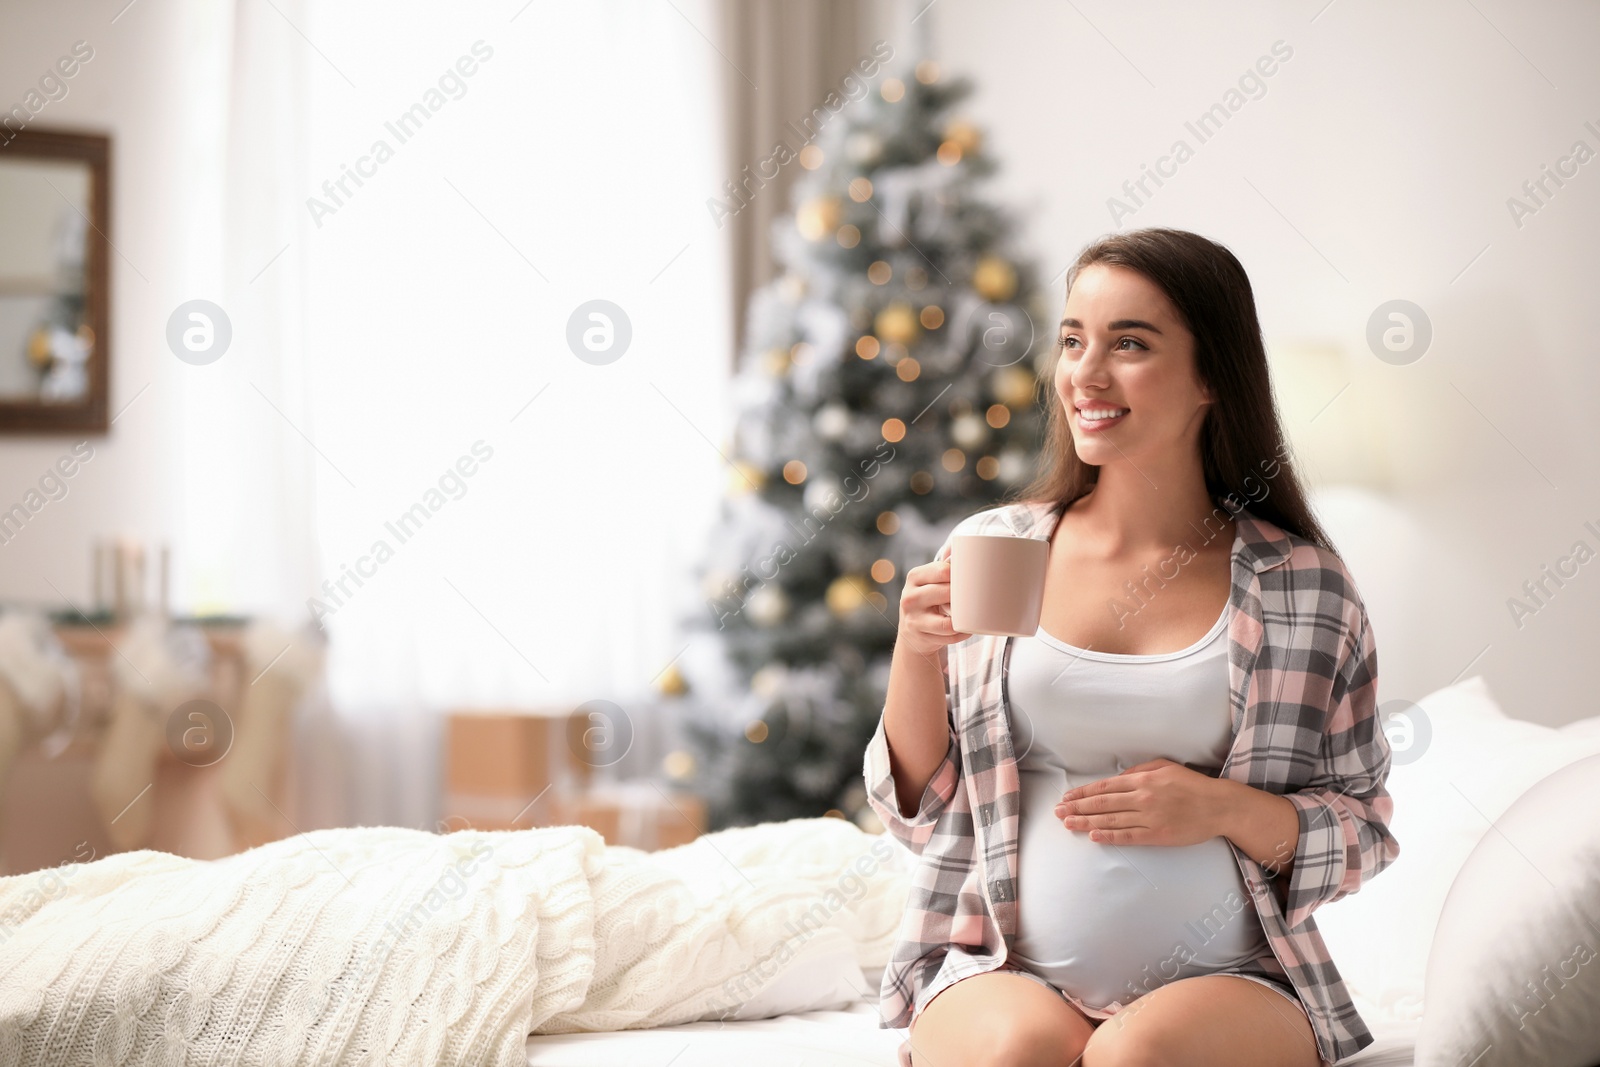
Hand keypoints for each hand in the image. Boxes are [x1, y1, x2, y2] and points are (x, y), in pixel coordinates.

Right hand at [896, 544, 970, 658]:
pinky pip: (949, 634)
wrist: (912, 632)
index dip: (960, 575)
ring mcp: (913, 618)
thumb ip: (944, 566)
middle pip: (946, 593)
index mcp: (915, 577)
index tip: (971, 578)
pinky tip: (967, 627)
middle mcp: (910, 596)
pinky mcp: (920, 636)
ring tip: (971, 614)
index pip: (943, 571)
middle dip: (963, 597)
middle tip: (974, 597)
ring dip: (963, 617)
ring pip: (947, 619)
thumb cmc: (928, 601)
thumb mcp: (929, 581)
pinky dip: (962, 631)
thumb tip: (959, 545)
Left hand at [1051, 757, 1224, 845]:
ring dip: (1086, 822)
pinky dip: (1109, 836)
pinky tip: (1093, 836)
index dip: (1083, 793)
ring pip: (1111, 820)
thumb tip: (1118, 777)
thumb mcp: (1165, 767)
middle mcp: (1142, 797)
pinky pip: (1128, 837)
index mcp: (1142, 779)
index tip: (1067, 797)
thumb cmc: (1192, 785)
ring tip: (1068, 824)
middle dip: (1077, 807)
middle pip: (1102, 803)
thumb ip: (1139, 770)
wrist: (1218, 806)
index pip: (1104, 787)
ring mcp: (1149, 817)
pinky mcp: (1157, 835)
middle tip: (1058, 812)